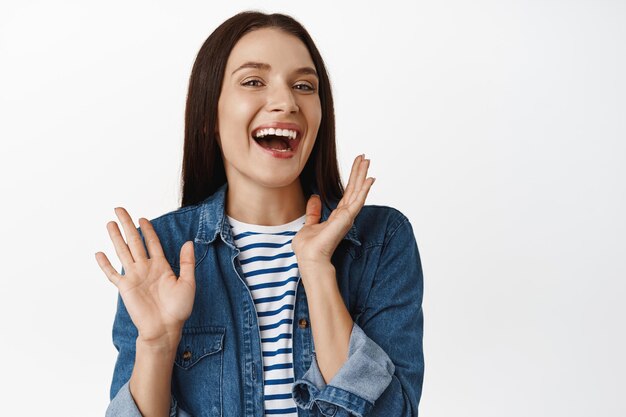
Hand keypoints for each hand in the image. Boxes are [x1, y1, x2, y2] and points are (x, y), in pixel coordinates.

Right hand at [95, 207, 195, 347]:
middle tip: (119, 209)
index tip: (143, 218)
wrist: (165, 328)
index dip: (148, 230)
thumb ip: (187, 262)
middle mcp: (146, 268)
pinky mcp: (125, 288)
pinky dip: (105, 264)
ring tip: (110, 223)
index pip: (152, 242)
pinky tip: (98, 253)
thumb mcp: (188, 282)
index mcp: (161, 266)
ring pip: (123, 252)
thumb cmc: (178, 309)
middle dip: (127, 225)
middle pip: (134, 241)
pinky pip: (112, 274)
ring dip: (116, 238)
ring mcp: (134, 277)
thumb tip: (188, 242)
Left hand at [292, 154, 374, 269]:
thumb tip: (315, 197)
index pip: (348, 193)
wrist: (309, 258)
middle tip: (365, 157)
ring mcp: (347, 217)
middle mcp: (345, 215)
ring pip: (357, 191)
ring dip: (362, 175)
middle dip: (359, 172)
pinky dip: (364, 190)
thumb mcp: (310, 224)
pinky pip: (357, 201)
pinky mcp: (347, 219)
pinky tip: (370, 179)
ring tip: (367, 160)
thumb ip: (314, 211)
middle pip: (354, 189)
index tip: (357, 164)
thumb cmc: (309, 247)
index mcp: (338, 216)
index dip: (352, 178)